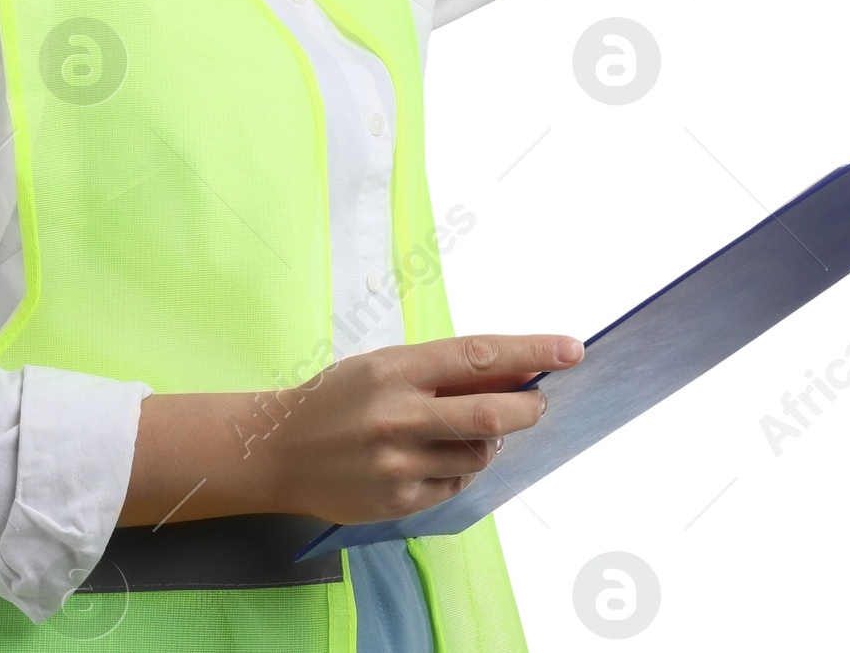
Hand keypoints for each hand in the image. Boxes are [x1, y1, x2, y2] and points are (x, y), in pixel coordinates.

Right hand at [257, 332, 583, 525]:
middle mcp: (399, 415)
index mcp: (396, 370)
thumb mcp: (383, 367)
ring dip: (492, 440)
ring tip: (472, 428)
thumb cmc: (338, 399)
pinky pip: (456, 485)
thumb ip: (440, 371)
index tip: (570, 350)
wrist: (279, 450)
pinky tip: (437, 456)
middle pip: (491, 413)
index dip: (530, 352)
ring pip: (479, 453)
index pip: (478, 356)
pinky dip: (461, 469)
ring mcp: (399, 462)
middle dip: (530, 406)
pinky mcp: (399, 500)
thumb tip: (509, 372)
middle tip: (541, 401)